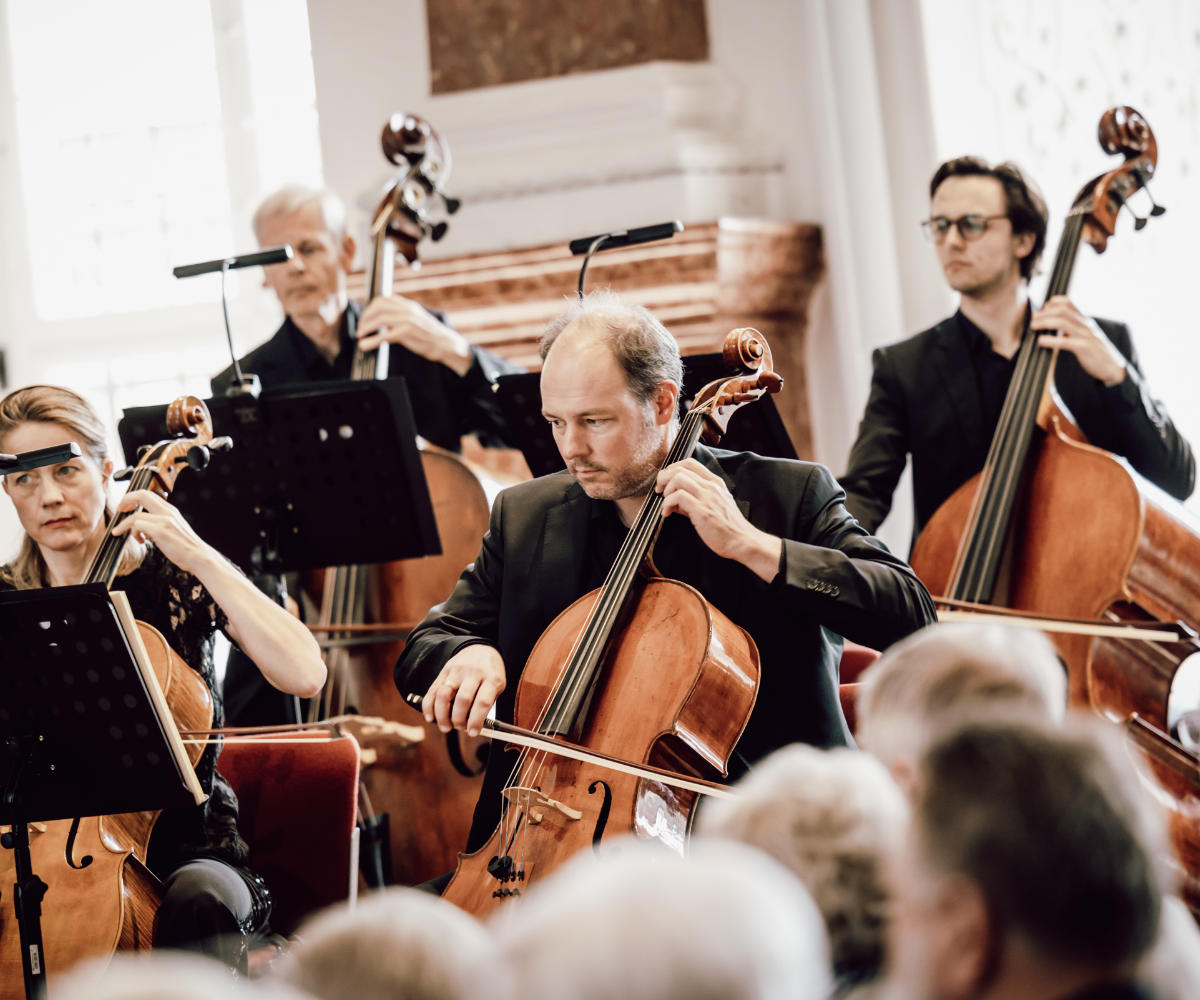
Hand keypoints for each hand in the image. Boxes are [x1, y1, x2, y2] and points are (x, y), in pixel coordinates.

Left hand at [110, 489, 213, 576]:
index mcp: (171, 510)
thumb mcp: (175, 528)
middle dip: (125, 500)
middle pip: (141, 494)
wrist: (199, 556)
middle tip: (120, 510)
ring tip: (122, 533)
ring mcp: (164, 521)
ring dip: (124, 524)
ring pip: (135, 514)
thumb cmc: (187, 547)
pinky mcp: (160, 531)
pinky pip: (137, 525)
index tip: (127, 506)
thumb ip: (162, 523)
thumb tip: (144, 527)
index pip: (149, 494)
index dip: (134, 497)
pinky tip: (139, 541)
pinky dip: (132, 533)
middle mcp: (168, 512)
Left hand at [357, 294, 472, 374]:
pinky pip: (385, 335)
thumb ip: (401, 317)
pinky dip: (373, 340)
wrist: (447, 344)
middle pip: (378, 306)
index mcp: (408, 305)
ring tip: (360, 337)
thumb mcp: (416, 320)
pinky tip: (366, 345)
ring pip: (379, 319)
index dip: (369, 309)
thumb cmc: (430, 335)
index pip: (382, 299)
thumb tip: (384, 321)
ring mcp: (408, 320)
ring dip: (366, 328)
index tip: (364, 319)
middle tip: (360, 329)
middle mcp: (407, 309)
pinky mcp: (408, 332)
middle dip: (365, 317)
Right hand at [422, 644, 505, 736]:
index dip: (476, 721)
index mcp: (491, 678)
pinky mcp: (444, 671)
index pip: (482, 702)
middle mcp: (473, 673)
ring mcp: (457, 671)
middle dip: (459, 719)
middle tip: (460, 728)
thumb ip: (486, 704)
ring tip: (445, 727)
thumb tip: (472, 727)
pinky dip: (429, 706)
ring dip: (442, 715)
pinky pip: (433, 690)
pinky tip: (430, 717)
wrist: (481, 648)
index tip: (472, 733)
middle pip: (462, 699)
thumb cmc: (490, 673)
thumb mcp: (497, 686)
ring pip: (444, 694)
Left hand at [656, 459, 781, 581]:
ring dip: (666, 490)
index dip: (673, 468)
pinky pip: (678, 497)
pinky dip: (667, 504)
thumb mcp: (714, 506)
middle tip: (659, 490)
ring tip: (665, 503)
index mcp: (715, 483)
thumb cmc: (728, 527)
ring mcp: (708, 497)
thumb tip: (673, 499)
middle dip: (664, 478)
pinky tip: (666, 513)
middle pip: (681, 469)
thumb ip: (694, 499)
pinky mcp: (702, 510)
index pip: (690, 463)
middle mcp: (712, 486)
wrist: (742, 541)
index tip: (665, 480)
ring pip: (678, 479)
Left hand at [1030, 295, 1126, 386]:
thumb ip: (1070, 327)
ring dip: (1045, 322)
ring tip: (1034, 326)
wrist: (1112, 366)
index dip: (1052, 303)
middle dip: (1044, 313)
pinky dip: (1051, 340)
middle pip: (1062, 310)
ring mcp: (1086, 335)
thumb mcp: (1083, 335)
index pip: (1067, 302)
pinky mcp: (1085, 348)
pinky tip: (1041, 340)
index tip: (1041, 310)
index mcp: (1084, 319)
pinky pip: (1066, 342)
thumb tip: (1050, 323)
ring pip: (1063, 322)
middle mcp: (1085, 324)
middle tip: (1033, 319)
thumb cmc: (1094, 350)